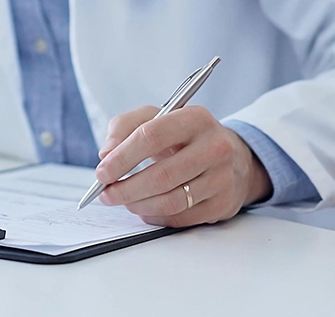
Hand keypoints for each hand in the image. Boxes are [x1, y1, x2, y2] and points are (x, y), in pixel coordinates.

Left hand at [94, 106, 271, 226]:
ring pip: (171, 201)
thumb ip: (125, 126)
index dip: (122, 157)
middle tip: (106, 193)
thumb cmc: (186, 137)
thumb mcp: (157, 118)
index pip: (152, 136)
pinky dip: (156, 216)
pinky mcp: (223, 203)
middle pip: (161, 175)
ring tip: (125, 201)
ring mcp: (222, 177)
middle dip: (126, 189)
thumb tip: (106, 153)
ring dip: (139, 205)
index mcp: (196, 118)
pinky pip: (182, 218)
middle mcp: (215, 146)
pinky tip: (146, 209)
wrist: (231, 156)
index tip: (102, 171)